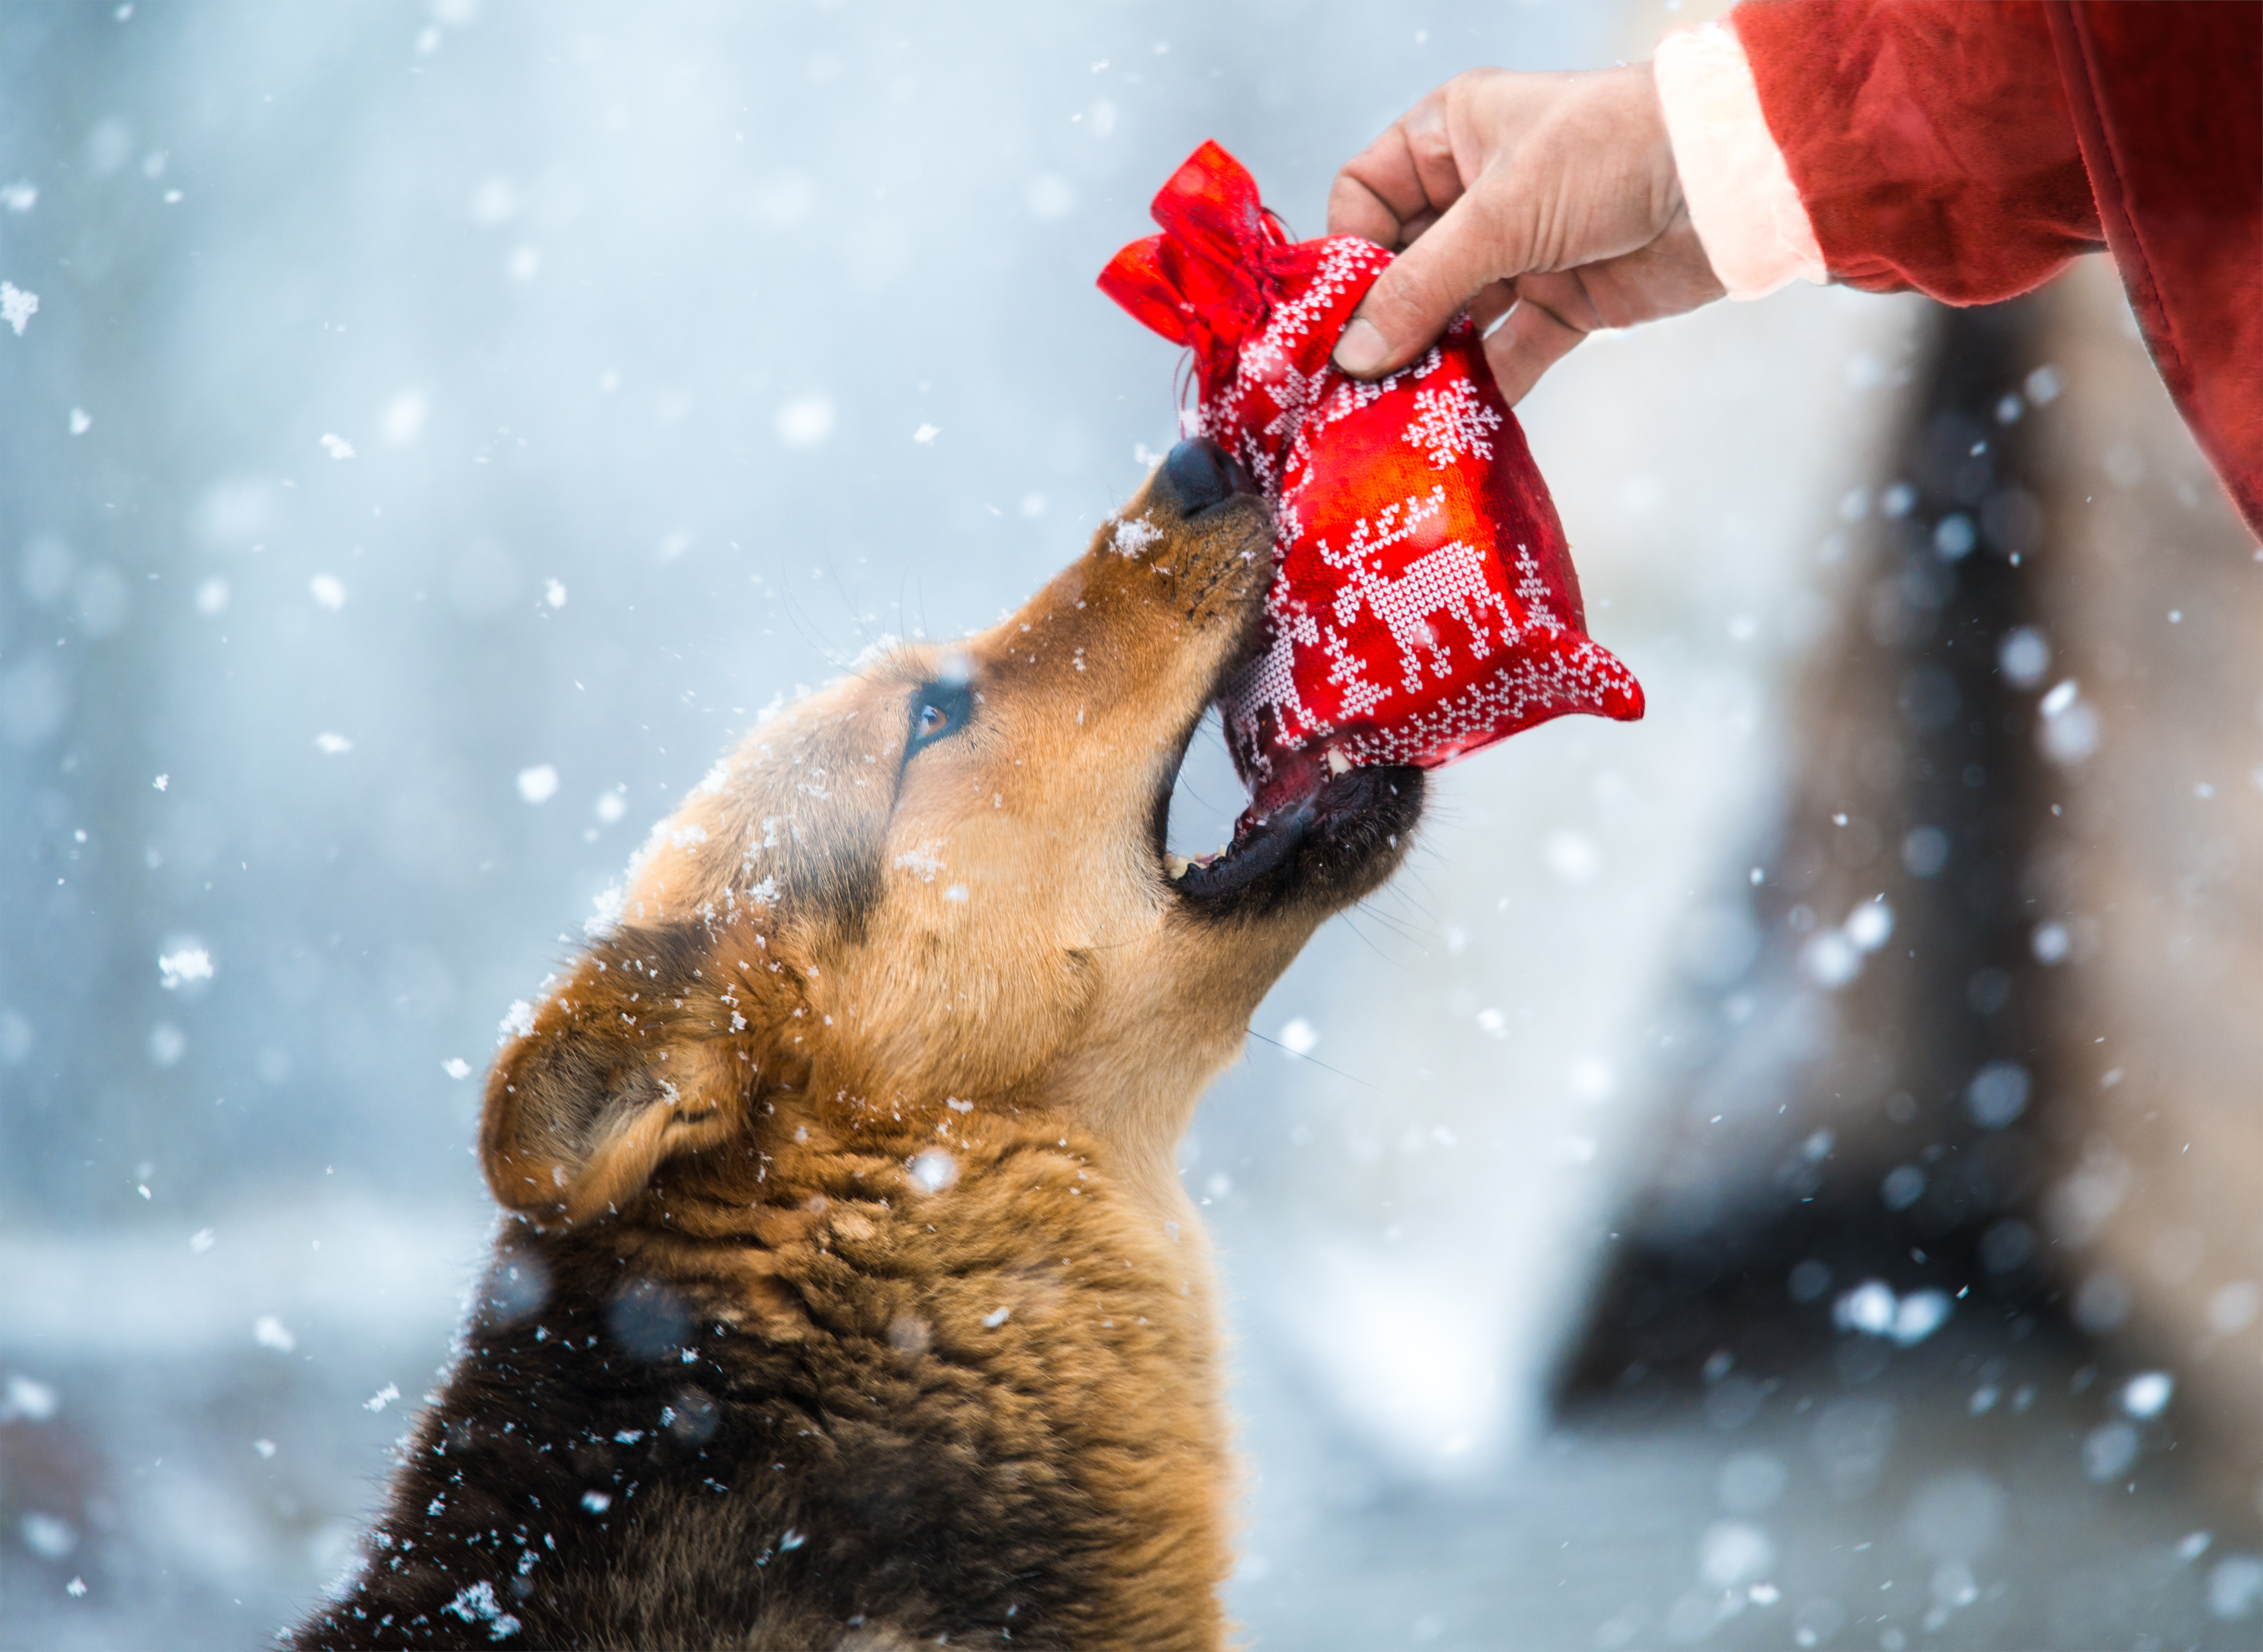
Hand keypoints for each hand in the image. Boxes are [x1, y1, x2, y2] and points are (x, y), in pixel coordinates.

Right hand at [1327, 65, 1725, 402]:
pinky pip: (1508, 353)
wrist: (1732, 180)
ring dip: (1429, 362)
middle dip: (1382, 323)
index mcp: (1454, 138)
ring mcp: (1521, 252)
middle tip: (1352, 382)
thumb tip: (1354, 354)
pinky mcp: (1564, 303)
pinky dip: (1485, 385)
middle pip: (1404, 267)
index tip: (1333, 315)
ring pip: (1453, 317)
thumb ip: (1423, 285)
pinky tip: (1455, 421)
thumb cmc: (1612, 152)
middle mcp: (1479, 195)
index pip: (1367, 196)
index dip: (1347, 252)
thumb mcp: (1501, 212)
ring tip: (1394, 411)